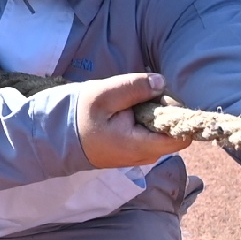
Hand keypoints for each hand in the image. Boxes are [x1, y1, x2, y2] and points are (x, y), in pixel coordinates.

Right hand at [73, 72, 195, 169]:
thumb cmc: (81, 116)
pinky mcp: (134, 151)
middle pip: (173, 133)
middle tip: (142, 95)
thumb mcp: (106, 94)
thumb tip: (162, 82)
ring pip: (162, 133)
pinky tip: (129, 113)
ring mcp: (140, 156)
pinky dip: (146, 121)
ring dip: (154, 115)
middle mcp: (144, 156)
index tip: (161, 98)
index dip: (178, 114)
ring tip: (133, 104)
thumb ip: (135, 87)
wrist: (60, 136)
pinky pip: (151, 135)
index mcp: (139, 146)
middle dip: (164, 111)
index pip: (180, 137)